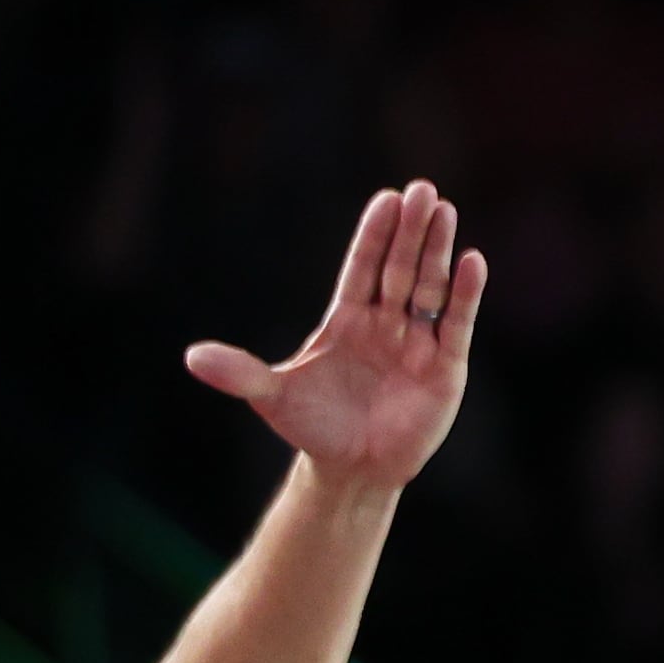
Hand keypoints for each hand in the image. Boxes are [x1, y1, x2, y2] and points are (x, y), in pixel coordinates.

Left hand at [185, 182, 485, 495]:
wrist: (351, 472)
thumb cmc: (313, 429)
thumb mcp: (272, 397)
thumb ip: (239, 373)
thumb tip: (191, 358)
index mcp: (348, 320)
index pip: (364, 267)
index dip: (376, 235)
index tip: (388, 199)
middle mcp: (386, 325)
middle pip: (400, 268)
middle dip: (412, 231)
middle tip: (423, 190)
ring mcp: (416, 345)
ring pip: (430, 288)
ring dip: (438, 251)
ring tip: (445, 211)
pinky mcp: (445, 369)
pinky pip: (456, 325)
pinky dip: (465, 294)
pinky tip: (472, 261)